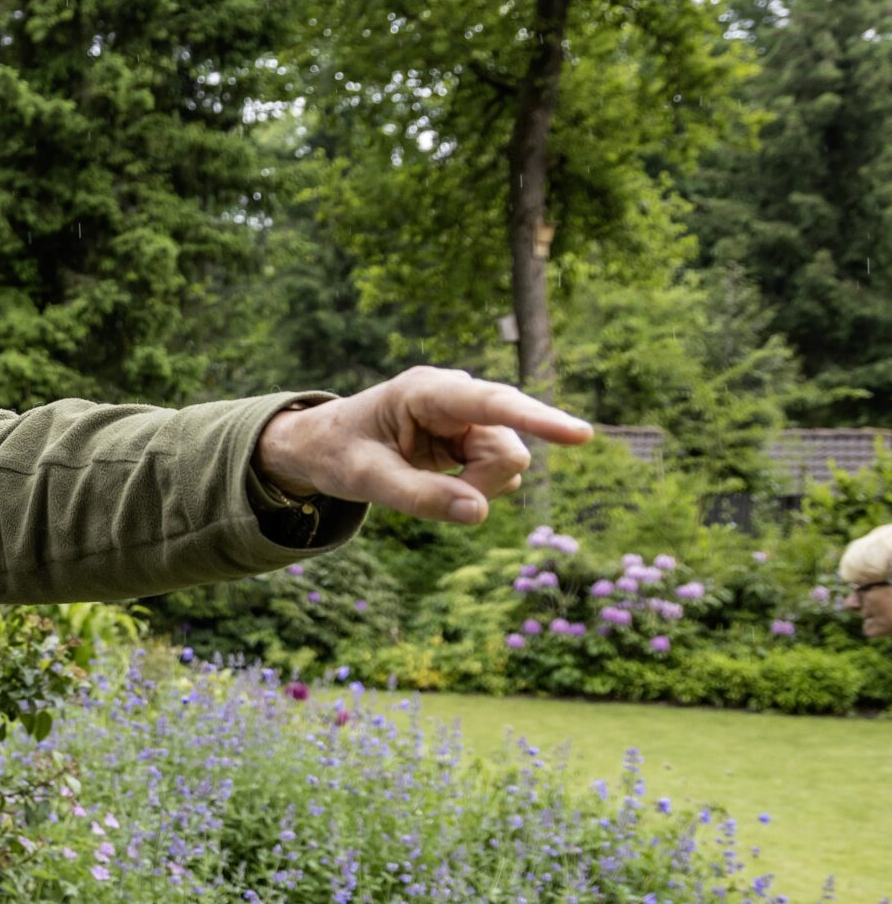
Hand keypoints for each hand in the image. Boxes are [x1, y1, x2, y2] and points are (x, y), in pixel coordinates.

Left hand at [255, 367, 592, 523]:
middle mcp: (457, 397)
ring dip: (474, 488)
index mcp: (425, 392)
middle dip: (478, 486)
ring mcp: (470, 417)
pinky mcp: (475, 437)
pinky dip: (472, 488)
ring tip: (422, 478)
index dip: (537, 419)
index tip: (580, 435)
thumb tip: (480, 512)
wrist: (323, 444)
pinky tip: (438, 476)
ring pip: (507, 467)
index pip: (492, 404)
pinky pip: (497, 475)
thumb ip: (418, 496)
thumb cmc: (337, 453)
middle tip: (422, 490)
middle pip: (507, 453)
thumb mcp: (364, 480)